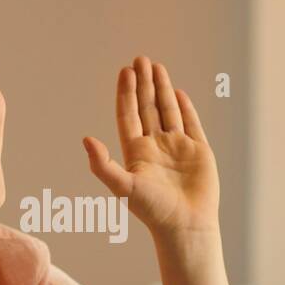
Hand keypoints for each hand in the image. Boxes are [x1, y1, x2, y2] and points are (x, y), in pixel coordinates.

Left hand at [83, 56, 219, 236]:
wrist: (185, 226)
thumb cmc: (152, 211)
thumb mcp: (123, 187)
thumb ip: (102, 165)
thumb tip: (85, 139)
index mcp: (136, 153)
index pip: (129, 115)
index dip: (126, 93)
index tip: (125, 71)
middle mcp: (155, 147)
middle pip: (147, 108)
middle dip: (144, 84)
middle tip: (140, 59)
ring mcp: (177, 148)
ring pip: (168, 111)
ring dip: (162, 89)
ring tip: (157, 66)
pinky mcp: (198, 152)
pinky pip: (191, 124)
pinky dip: (185, 107)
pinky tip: (178, 92)